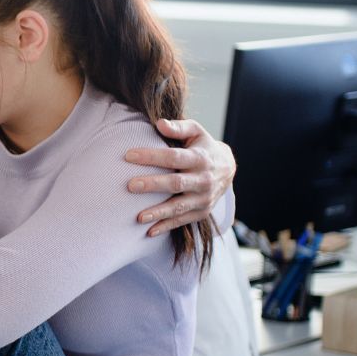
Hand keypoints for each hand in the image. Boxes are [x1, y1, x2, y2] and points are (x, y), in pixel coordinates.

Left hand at [123, 119, 236, 236]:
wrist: (227, 169)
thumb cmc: (203, 147)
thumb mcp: (196, 132)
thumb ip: (179, 128)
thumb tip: (159, 124)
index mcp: (200, 158)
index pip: (174, 157)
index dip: (152, 156)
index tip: (128, 155)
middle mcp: (204, 180)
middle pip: (176, 183)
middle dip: (153, 185)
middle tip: (130, 186)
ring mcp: (204, 198)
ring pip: (179, 206)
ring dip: (159, 212)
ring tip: (138, 217)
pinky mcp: (202, 212)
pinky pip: (183, 221)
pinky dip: (166, 226)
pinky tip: (149, 231)